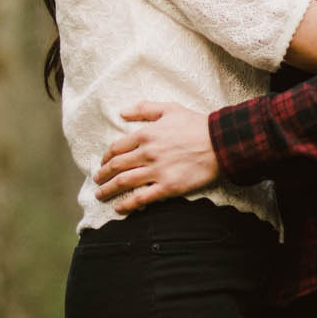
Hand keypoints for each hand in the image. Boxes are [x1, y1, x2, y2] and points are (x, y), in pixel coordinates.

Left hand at [93, 102, 216, 213]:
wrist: (219, 143)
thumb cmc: (195, 124)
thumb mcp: (169, 109)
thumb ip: (144, 109)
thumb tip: (122, 112)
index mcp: (146, 135)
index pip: (117, 148)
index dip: (106, 157)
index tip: (103, 163)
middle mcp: (147, 153)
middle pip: (117, 166)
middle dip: (103, 174)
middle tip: (96, 180)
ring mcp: (156, 171)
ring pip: (124, 182)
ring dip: (108, 190)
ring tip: (100, 195)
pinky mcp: (167, 187)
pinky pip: (142, 198)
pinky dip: (128, 204)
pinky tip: (119, 208)